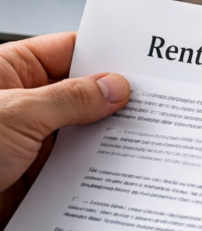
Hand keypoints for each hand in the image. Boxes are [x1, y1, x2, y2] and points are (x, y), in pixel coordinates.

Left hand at [0, 32, 129, 226]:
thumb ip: (71, 99)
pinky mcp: (38, 179)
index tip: (147, 64)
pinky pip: (78, 170)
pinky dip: (99, 172)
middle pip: (83, 93)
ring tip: (146, 139)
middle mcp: (24, 105)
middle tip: (157, 104)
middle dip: (117, 100)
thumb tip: (115, 87)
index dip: (109, 54)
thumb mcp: (16, 115)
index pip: (71, 51)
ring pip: (84, 134)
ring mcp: (32, 143)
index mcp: (11, 73)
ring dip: (111, 139)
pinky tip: (122, 171)